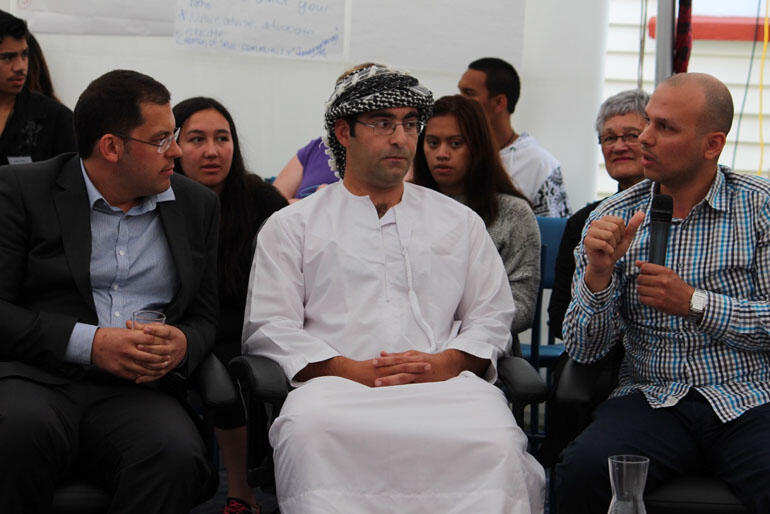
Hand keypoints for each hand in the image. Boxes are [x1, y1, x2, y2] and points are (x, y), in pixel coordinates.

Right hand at [91, 327, 172, 382]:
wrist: (91, 345)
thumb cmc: (110, 336)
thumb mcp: (124, 331)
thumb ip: (138, 333)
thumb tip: (153, 333)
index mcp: (129, 338)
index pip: (151, 340)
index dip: (161, 343)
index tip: (168, 345)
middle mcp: (127, 350)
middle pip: (149, 357)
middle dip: (161, 359)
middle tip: (168, 359)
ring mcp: (123, 361)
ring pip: (143, 369)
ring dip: (154, 370)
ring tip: (161, 368)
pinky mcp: (118, 370)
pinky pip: (133, 375)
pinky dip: (142, 376)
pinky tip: (148, 375)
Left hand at [128, 321, 187, 383]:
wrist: (184, 345)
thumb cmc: (168, 336)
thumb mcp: (160, 329)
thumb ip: (144, 327)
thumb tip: (128, 323)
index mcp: (173, 335)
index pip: (165, 332)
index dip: (155, 331)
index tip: (145, 329)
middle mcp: (174, 347)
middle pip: (162, 348)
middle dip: (149, 348)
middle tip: (138, 346)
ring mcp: (172, 358)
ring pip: (160, 361)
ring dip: (148, 361)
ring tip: (137, 360)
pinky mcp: (169, 367)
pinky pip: (159, 373)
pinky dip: (148, 377)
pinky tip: (138, 377)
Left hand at [371, 349, 485, 386]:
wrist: (447, 365)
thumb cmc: (427, 360)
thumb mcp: (412, 354)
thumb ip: (397, 355)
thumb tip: (382, 353)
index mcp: (411, 358)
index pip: (396, 358)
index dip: (385, 360)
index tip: (373, 362)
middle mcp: (415, 365)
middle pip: (398, 367)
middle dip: (386, 370)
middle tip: (373, 373)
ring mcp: (419, 375)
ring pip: (403, 377)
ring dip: (391, 380)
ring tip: (379, 383)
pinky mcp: (423, 383)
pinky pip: (411, 386)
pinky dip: (402, 389)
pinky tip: (394, 393)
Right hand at [584, 211, 644, 291]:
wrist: (606, 263)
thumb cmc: (615, 249)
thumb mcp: (626, 237)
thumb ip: (633, 225)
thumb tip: (642, 213)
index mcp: (604, 220)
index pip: (619, 221)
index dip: (622, 232)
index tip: (617, 239)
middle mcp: (595, 223)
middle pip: (614, 227)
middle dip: (617, 239)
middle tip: (612, 245)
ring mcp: (590, 232)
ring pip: (608, 235)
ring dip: (612, 245)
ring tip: (608, 248)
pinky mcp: (587, 241)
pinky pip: (603, 244)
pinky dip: (608, 250)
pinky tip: (605, 252)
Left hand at [635, 261, 694, 315]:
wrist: (689, 302)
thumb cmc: (678, 287)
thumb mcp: (668, 274)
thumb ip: (652, 267)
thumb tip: (637, 262)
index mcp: (666, 272)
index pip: (644, 267)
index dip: (643, 271)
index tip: (646, 275)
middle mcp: (662, 281)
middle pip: (640, 278)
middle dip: (642, 281)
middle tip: (648, 284)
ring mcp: (660, 292)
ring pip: (639, 289)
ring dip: (642, 291)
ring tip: (650, 291)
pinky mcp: (658, 303)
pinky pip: (641, 299)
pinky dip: (644, 299)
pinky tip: (650, 298)